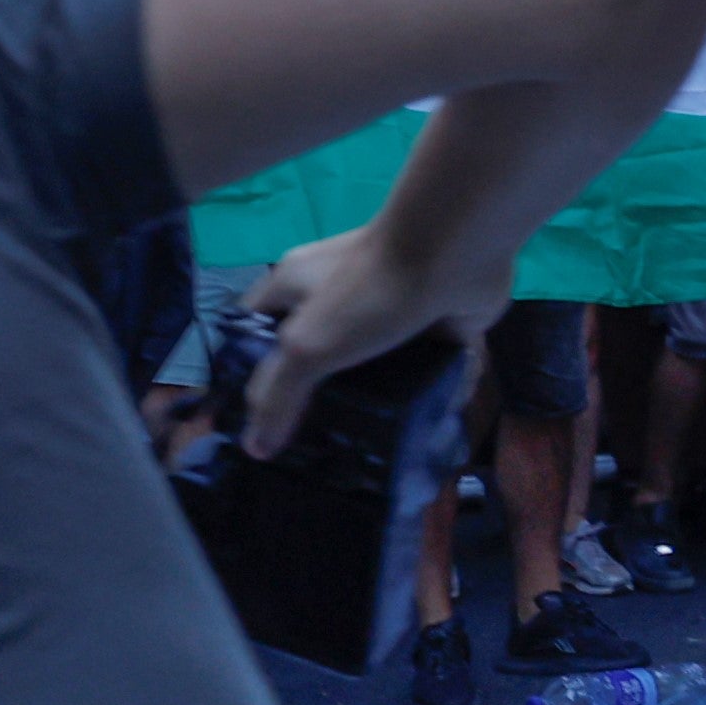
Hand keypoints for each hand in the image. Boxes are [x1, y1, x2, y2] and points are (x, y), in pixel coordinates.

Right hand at [237, 216, 513, 457]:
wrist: (455, 251)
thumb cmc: (367, 291)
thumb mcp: (306, 346)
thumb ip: (278, 395)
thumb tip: (255, 449)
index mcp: (295, 287)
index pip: (256, 334)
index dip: (250, 377)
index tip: (259, 428)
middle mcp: (340, 296)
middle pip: (320, 355)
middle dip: (322, 400)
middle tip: (320, 454)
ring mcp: (391, 309)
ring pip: (377, 366)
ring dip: (382, 403)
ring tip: (375, 453)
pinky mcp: (437, 324)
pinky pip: (429, 367)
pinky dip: (431, 394)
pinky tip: (429, 430)